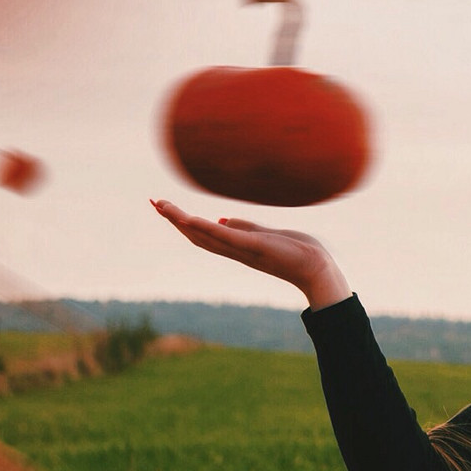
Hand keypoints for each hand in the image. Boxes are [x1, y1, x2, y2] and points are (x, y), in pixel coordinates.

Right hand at [151, 199, 350, 308]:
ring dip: (181, 221)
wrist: (317, 268)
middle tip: (153, 203)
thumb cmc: (296, 252)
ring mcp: (243, 250)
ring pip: (205, 235)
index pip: (204, 234)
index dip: (182, 222)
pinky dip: (206, 228)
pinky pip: (225, 237)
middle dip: (174, 220)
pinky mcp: (254, 247)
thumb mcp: (267, 236)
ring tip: (162, 206)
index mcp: (238, 247)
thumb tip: (224, 219)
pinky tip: (189, 219)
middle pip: (197, 236)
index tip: (164, 207)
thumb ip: (245, 228)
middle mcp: (235, 251)